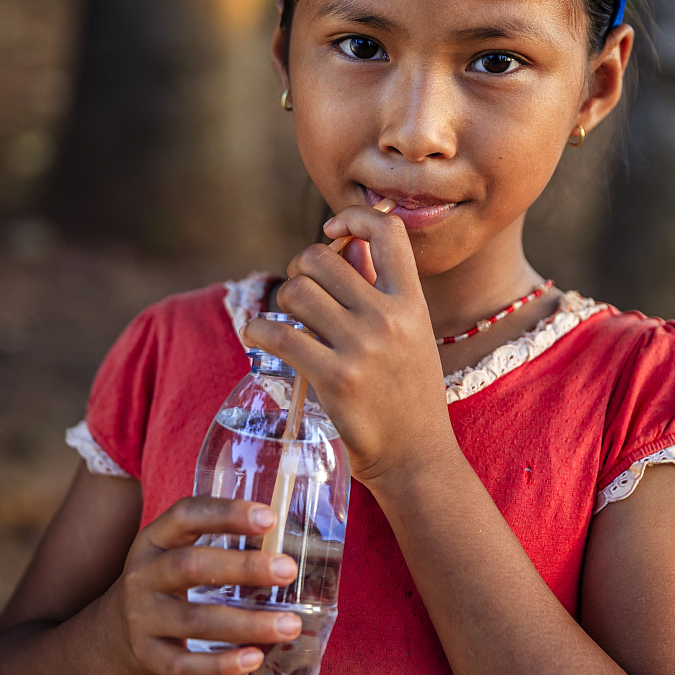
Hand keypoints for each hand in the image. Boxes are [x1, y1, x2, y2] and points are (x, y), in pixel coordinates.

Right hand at [110, 497, 300, 674]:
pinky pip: (185, 665)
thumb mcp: (175, 552)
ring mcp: (142, 618)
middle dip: (243, 568)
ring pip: (195, 621)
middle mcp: (143, 575)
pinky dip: (221, 664)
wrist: (112, 634)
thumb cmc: (165, 584)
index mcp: (154, 540)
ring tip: (290, 624)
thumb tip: (287, 540)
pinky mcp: (148, 657)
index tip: (269, 518)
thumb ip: (218, 542)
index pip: (185, 515)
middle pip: (190, 566)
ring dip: (247, 623)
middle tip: (288, 570)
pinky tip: (254, 658)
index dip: (226, 513)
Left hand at [242, 205, 460, 488]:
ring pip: (295, 292)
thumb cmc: (408, 395)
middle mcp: (389, 317)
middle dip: (299, 271)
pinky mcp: (333, 378)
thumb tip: (346, 244)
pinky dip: (258, 331)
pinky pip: (276, 333)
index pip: (387, 229)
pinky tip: (260, 339)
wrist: (416, 457)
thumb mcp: (411, 335)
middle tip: (300, 297)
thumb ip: (379, 289)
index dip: (353, 216)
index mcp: (412, 302)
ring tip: (287, 323)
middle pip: (319, 258)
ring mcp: (362, 347)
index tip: (332, 230)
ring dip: (281, 304)